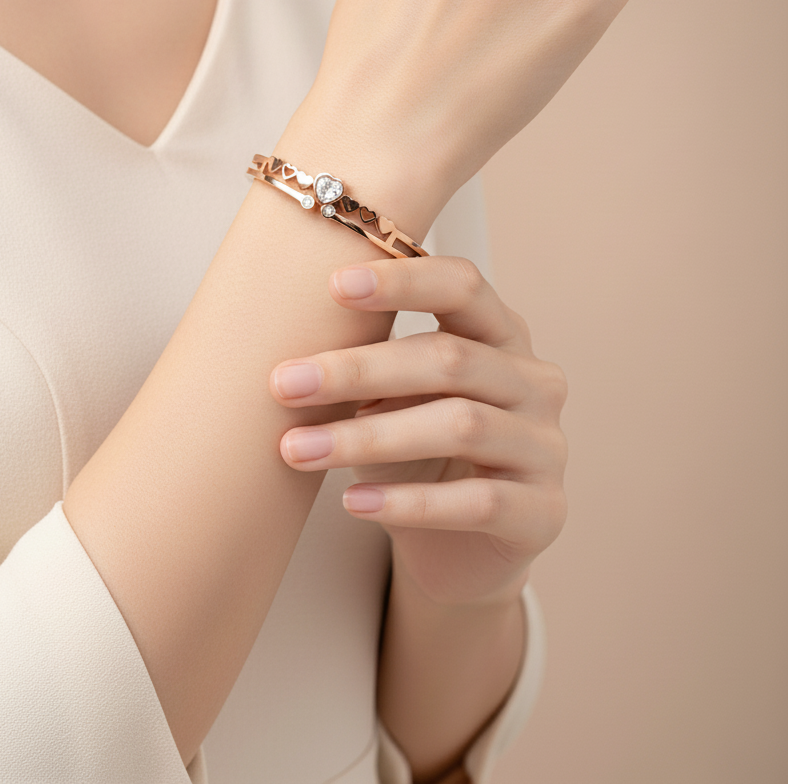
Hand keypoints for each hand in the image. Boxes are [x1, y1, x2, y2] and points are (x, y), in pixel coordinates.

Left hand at [269, 256, 567, 606]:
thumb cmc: (419, 455)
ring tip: (297, 449)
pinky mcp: (542, 511)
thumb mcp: (394, 401)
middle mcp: (535, 382)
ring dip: (368, 437)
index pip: (464, 286)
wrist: (461, 550)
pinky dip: (408, 501)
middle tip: (284, 384)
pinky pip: (476, 501)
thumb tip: (302, 361)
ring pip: (460, 425)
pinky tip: (353, 503)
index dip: (403, 280)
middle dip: (360, 369)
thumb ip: (373, 369)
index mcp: (502, 335)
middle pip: (450, 358)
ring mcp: (546, 447)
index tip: (334, 284)